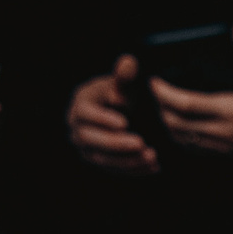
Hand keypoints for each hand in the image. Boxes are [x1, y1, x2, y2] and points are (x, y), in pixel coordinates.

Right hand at [68, 56, 157, 174]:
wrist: (125, 113)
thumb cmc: (123, 95)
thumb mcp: (125, 85)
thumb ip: (126, 77)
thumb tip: (129, 63)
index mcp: (82, 104)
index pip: (85, 113)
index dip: (103, 119)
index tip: (124, 122)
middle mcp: (78, 127)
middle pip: (91, 139)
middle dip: (117, 143)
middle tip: (141, 143)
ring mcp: (87, 147)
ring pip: (102, 159)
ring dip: (128, 160)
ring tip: (152, 156)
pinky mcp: (100, 161)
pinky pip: (114, 170)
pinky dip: (134, 170)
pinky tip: (154, 167)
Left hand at [149, 22, 232, 170]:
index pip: (186, 104)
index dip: (163, 92)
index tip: (154, 80)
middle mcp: (224, 131)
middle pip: (174, 122)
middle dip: (159, 106)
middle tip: (156, 89)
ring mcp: (223, 146)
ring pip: (179, 138)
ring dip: (166, 121)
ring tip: (164, 104)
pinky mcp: (225, 153)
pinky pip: (191, 148)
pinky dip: (178, 135)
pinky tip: (178, 123)